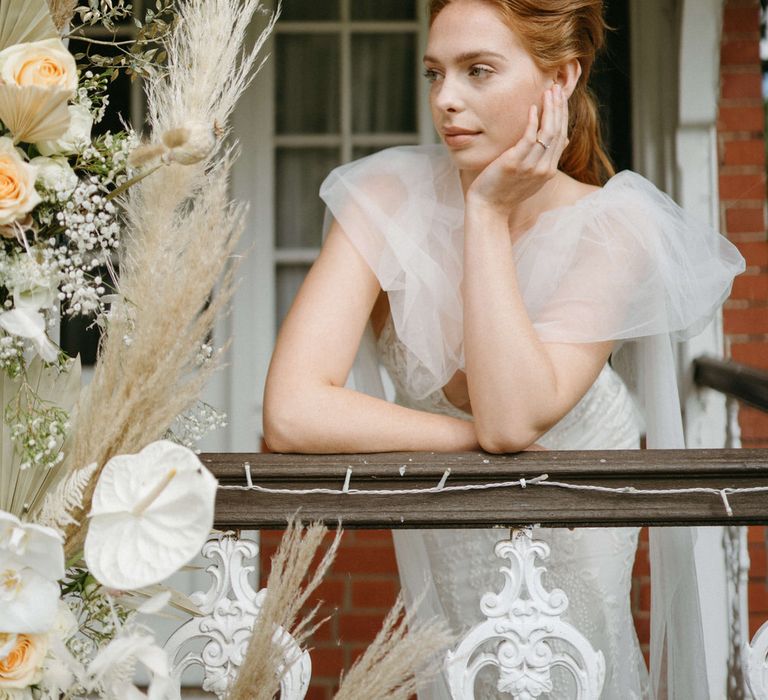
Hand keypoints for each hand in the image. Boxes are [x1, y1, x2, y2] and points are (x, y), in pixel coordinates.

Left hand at [466, 84, 568, 214]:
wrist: (488, 208)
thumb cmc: (504, 191)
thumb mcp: (531, 176)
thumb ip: (545, 159)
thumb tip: (563, 141)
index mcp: (548, 170)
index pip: (561, 136)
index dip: (562, 115)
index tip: (560, 97)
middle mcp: (544, 168)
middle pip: (558, 131)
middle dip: (559, 107)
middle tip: (556, 87)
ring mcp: (531, 166)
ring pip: (548, 132)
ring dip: (549, 109)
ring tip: (548, 91)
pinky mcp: (515, 163)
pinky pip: (530, 137)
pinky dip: (533, 121)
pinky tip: (532, 107)